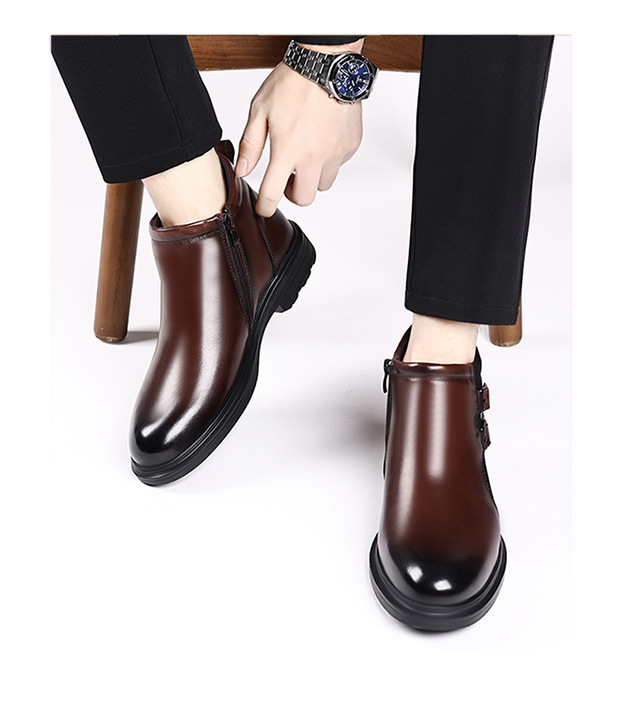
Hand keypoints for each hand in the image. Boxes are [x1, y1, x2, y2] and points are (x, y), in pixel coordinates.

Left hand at [236, 41, 364, 216]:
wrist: (326, 62)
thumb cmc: (293, 82)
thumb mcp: (261, 110)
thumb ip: (251, 144)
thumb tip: (242, 170)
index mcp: (287, 150)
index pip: (273, 195)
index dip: (265, 207)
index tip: (264, 207)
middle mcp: (314, 156)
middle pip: (304, 198)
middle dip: (293, 193)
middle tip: (287, 177)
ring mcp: (335, 152)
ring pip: (324, 184)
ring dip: (312, 177)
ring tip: (305, 155)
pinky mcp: (350, 145)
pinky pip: (339, 165)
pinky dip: (329, 160)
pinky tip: (321, 140)